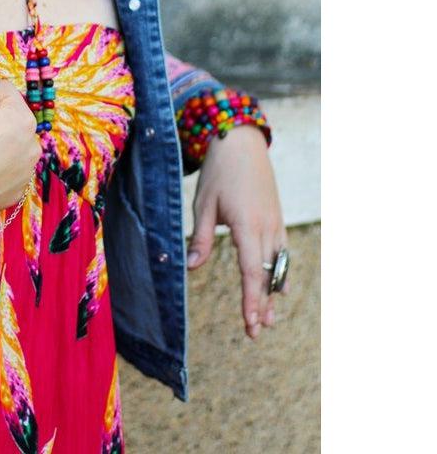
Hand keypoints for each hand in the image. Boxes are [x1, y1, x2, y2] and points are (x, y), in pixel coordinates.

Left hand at [185, 124, 288, 339]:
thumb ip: (201, 238)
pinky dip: (279, 272)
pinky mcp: (277, 218)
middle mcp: (266, 228)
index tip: (250, 324)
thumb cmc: (218, 172)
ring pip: (277, 266)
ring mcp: (275, 223)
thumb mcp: (203, 204)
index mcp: (247, 225)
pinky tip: (278, 288)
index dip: (251, 300)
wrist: (241, 141)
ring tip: (267, 319)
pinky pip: (282, 252)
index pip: (251, 271)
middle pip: (266, 275)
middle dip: (261, 304)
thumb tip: (191, 268)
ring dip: (272, 292)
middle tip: (256, 332)